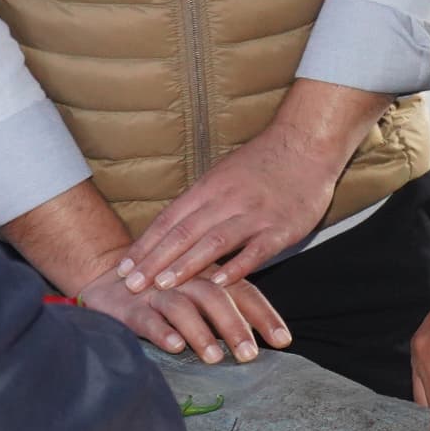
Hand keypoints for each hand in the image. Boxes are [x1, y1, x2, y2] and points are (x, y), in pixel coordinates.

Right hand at [77, 261, 287, 364]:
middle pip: (216, 298)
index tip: (283, 340)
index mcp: (209, 276)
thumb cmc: (164, 292)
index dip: (264, 315)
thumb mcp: (197, 296)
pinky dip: (162, 332)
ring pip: (183, 309)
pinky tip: (175, 347)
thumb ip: (225, 311)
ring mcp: (157, 292)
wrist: (106, 277)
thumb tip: (260, 342)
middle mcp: (186, 280)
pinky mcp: (129, 307)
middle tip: (250, 355)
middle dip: (235, 328)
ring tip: (214, 358)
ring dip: (201, 334)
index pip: (243, 292)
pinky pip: (147, 319)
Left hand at [120, 83, 381, 293]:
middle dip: (155, 261)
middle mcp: (227, 200)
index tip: (123, 269)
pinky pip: (256, 250)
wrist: (307, 144)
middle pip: (184, 233)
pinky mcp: (282, 229)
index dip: (145, 245)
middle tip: (131, 285)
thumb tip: (170, 233)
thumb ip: (200, 204)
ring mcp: (254, 215)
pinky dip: (237, 267)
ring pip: (214, 242)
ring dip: (186, 265)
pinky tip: (219, 283)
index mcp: (209, 188)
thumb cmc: (263, 164)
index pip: (169, 220)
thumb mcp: (223, 176)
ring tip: (162, 286)